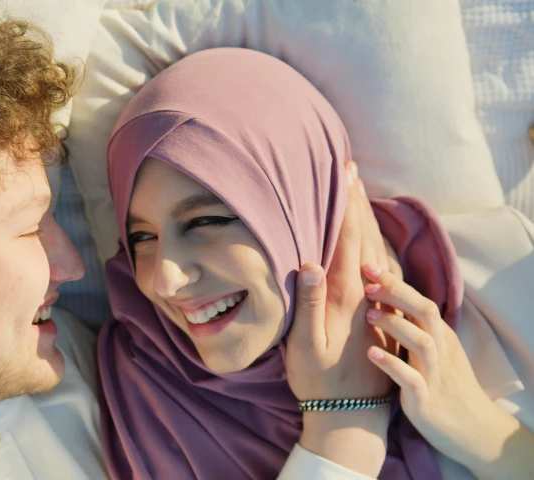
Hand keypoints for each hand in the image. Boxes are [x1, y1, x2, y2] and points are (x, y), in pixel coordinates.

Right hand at [285, 162, 395, 476]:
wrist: (352, 413)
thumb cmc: (320, 380)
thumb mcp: (306, 346)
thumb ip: (309, 303)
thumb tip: (308, 261)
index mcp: (345, 295)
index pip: (347, 238)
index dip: (344, 204)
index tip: (343, 173)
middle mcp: (365, 292)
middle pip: (363, 235)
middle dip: (356, 200)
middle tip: (349, 168)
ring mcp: (374, 301)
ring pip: (373, 248)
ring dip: (364, 216)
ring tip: (356, 189)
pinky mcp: (378, 310)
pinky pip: (378, 265)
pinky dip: (372, 240)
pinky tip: (367, 232)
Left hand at [362, 265, 533, 478]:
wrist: (472, 429)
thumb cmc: (445, 385)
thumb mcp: (435, 352)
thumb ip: (416, 327)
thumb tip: (390, 298)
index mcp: (440, 337)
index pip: (421, 301)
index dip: (397, 283)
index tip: (369, 265)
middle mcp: (441, 351)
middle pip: (425, 313)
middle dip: (397, 294)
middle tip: (368, 281)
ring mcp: (435, 375)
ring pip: (421, 343)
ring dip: (395, 326)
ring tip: (368, 314)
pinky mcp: (426, 400)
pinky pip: (411, 379)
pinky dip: (392, 365)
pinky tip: (371, 354)